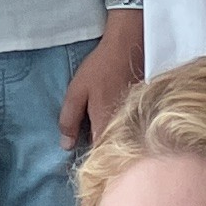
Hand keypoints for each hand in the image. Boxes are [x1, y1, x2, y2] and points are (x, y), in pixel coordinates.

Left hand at [56, 10, 142, 150]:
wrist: (129, 45)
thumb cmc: (101, 67)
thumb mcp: (76, 91)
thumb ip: (69, 120)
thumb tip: (66, 145)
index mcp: (105, 126)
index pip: (96, 156)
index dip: (87, 160)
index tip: (80, 158)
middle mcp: (123, 128)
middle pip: (110, 150)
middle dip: (99, 153)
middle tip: (89, 144)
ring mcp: (134, 121)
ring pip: (120, 141)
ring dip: (110, 142)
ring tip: (100, 135)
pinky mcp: (140, 114)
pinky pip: (128, 130)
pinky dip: (120, 131)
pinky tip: (113, 122)